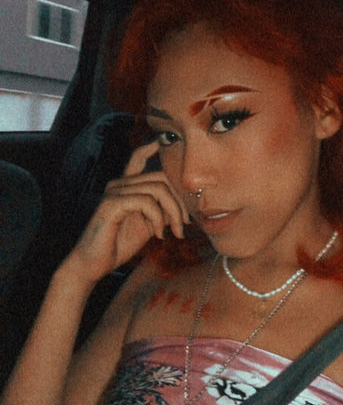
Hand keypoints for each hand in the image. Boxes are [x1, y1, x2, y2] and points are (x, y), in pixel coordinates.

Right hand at [66, 141, 188, 282]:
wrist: (94, 264)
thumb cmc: (118, 244)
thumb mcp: (147, 224)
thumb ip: (161, 210)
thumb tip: (184, 207)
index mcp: (126, 186)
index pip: (139, 158)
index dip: (152, 147)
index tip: (166, 140)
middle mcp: (119, 184)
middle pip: (161, 177)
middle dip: (180, 201)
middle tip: (185, 224)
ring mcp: (114, 192)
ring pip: (158, 189)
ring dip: (173, 213)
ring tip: (174, 232)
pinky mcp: (112, 204)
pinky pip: (146, 201)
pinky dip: (158, 218)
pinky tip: (159, 234)